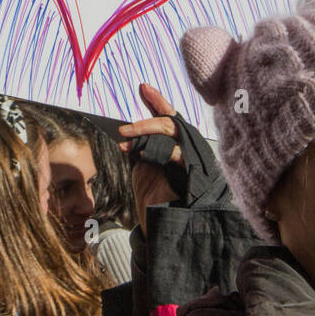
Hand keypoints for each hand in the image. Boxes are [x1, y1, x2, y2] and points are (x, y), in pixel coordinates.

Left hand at [119, 83, 180, 226]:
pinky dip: (156, 149)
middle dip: (148, 118)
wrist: (160, 228)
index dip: (158, 101)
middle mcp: (186, 149)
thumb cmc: (153, 197)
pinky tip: (139, 153)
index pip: (170, 117)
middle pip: (173, 122)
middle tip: (123, 127)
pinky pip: (176, 153)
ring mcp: (190, 160)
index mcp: (175, 145)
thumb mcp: (142, 166)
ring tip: (125, 136)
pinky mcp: (190, 174)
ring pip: (175, 132)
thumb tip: (127, 126)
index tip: (143, 87)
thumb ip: (141, 145)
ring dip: (147, 130)